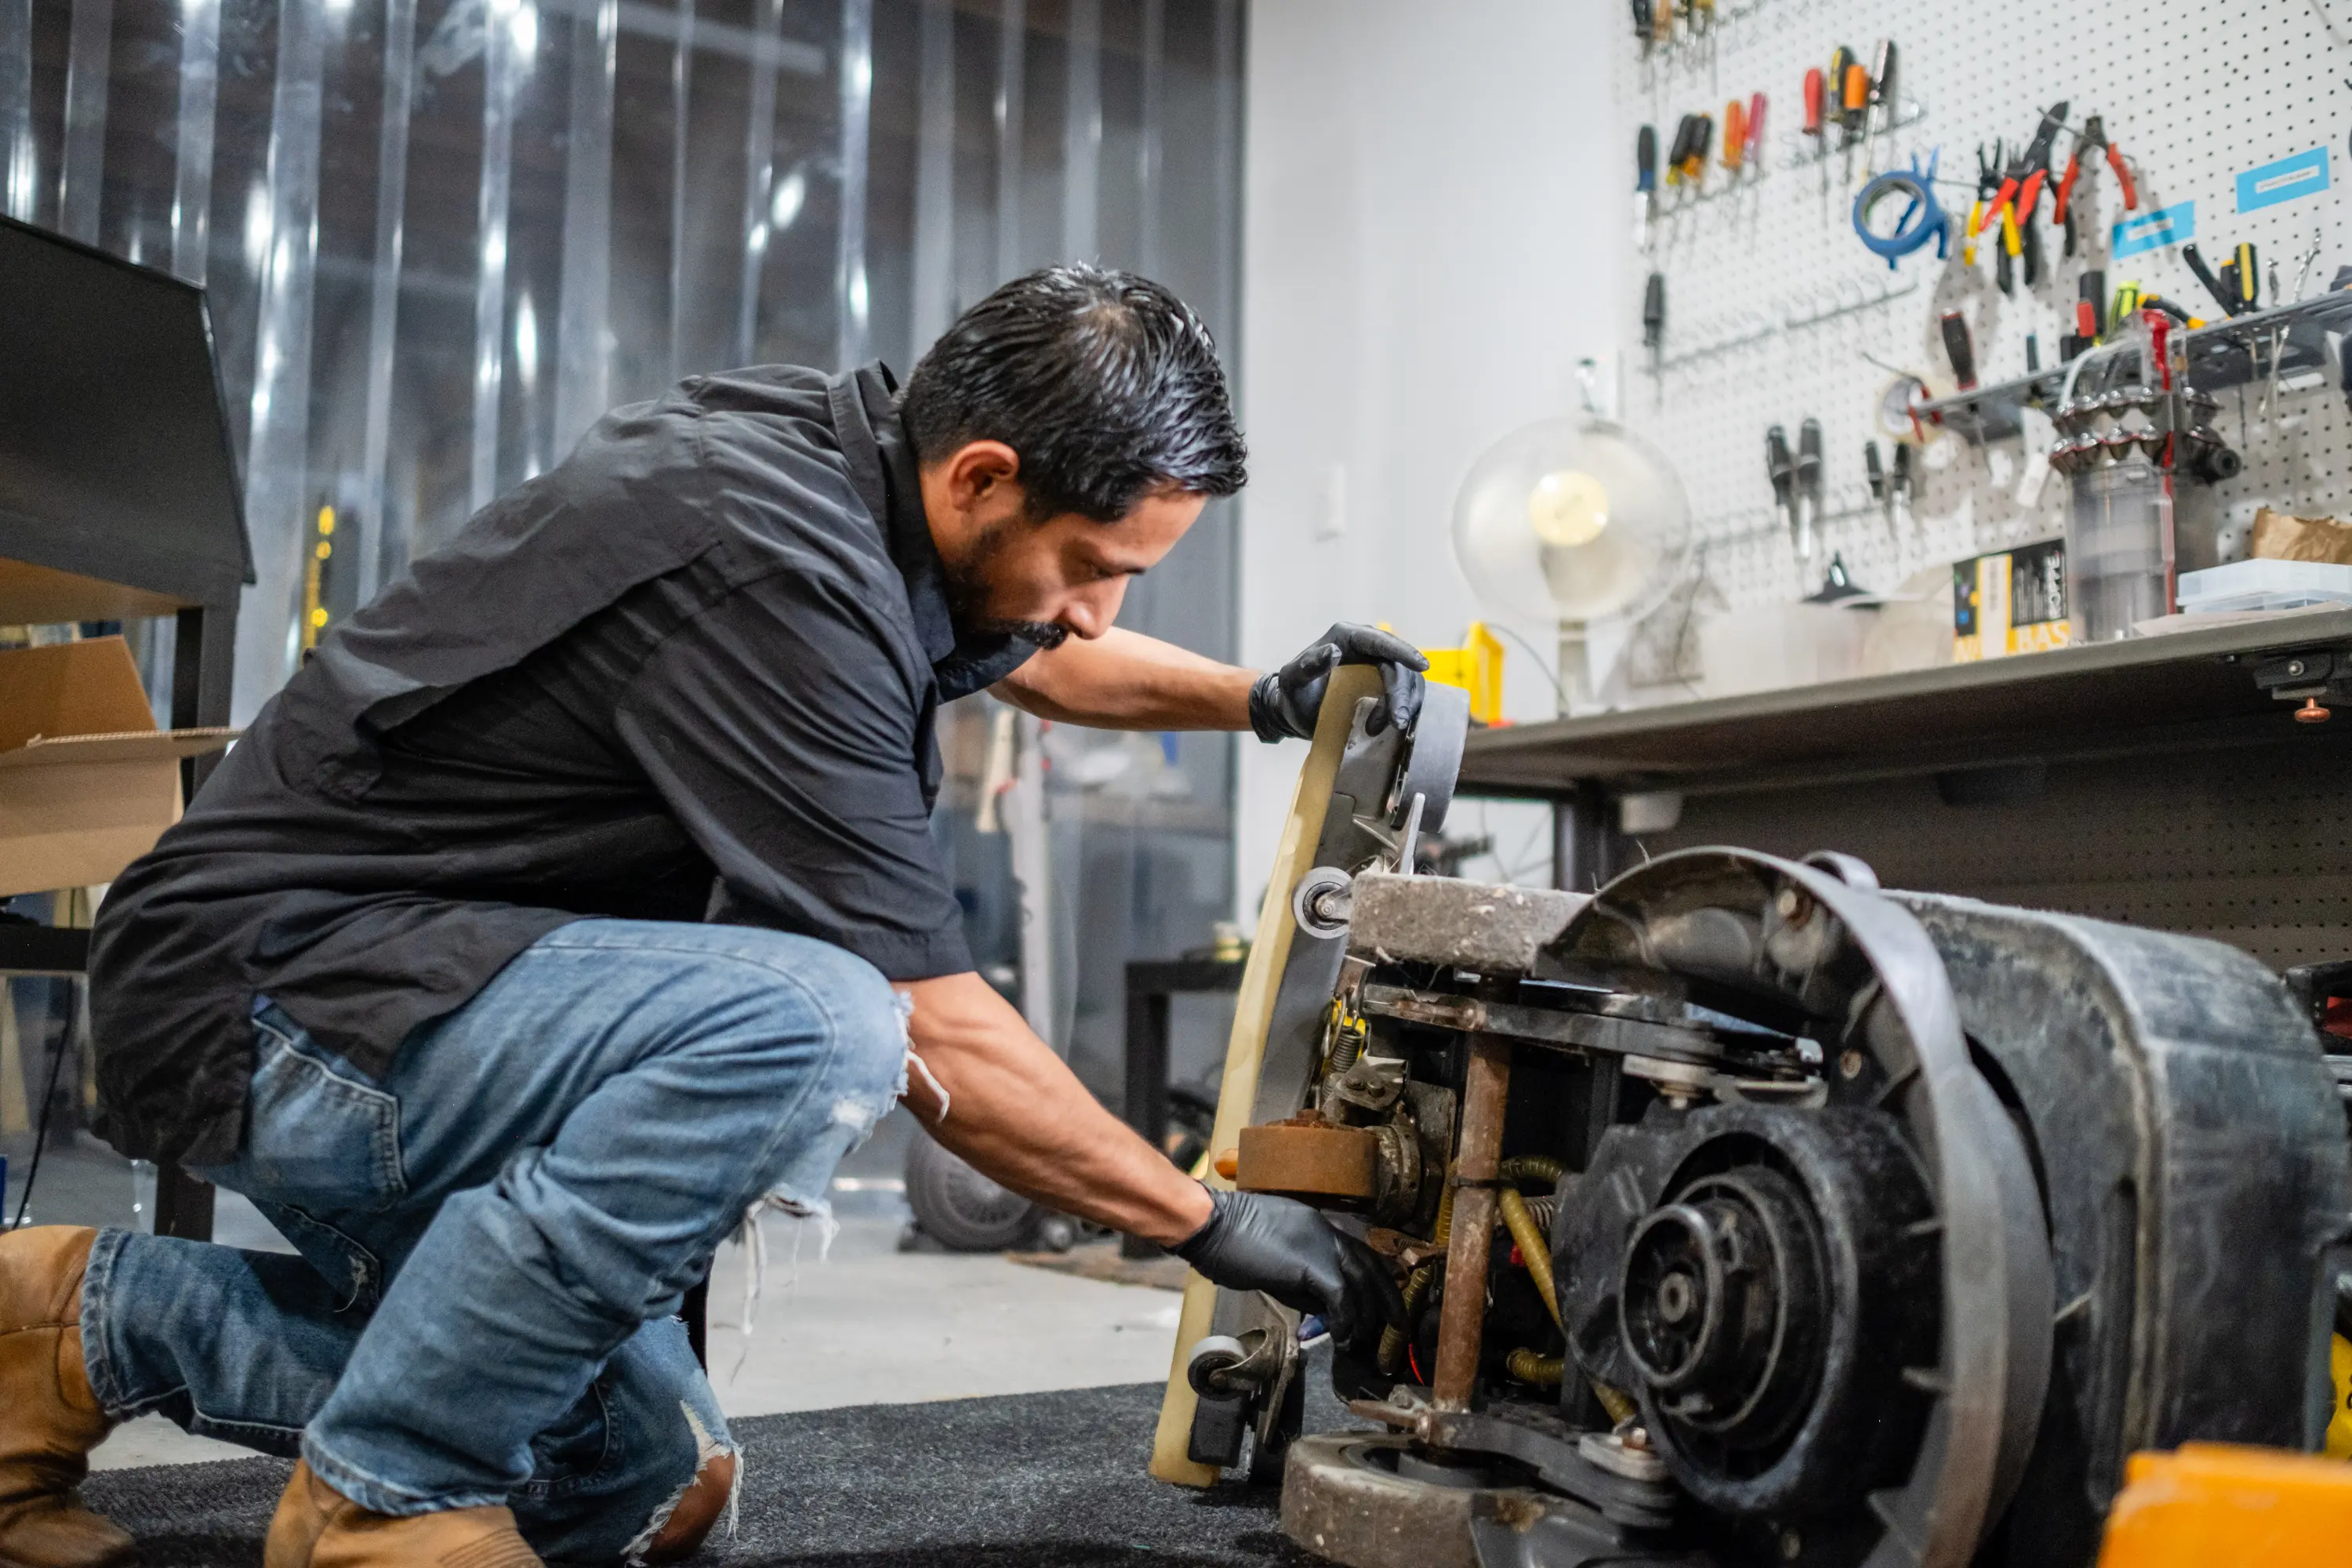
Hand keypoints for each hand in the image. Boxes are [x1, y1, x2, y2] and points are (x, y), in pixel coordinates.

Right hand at [1170, 1187, 1404, 1347]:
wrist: (1212, 1226)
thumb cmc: (1231, 1241)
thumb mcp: (1274, 1259)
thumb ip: (1301, 1278)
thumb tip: (1321, 1308)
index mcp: (1318, 1227)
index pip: (1360, 1253)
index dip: (1375, 1280)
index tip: (1381, 1304)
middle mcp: (1328, 1232)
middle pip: (1373, 1266)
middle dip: (1387, 1299)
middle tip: (1394, 1327)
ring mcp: (1324, 1245)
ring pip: (1363, 1283)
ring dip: (1367, 1317)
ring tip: (1362, 1342)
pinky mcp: (1314, 1265)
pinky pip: (1343, 1297)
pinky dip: (1347, 1320)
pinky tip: (1343, 1339)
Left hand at [1248, 623, 1427, 742]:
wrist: (1295, 713)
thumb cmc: (1292, 695)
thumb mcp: (1292, 681)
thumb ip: (1308, 665)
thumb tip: (1334, 652)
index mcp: (1346, 637)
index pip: (1380, 641)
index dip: (1402, 652)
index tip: (1422, 666)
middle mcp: (1366, 647)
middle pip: (1397, 665)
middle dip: (1401, 693)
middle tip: (1397, 721)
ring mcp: (1377, 666)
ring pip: (1406, 681)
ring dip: (1402, 705)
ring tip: (1376, 728)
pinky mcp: (1384, 685)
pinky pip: (1404, 695)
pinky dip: (1401, 711)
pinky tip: (1386, 726)